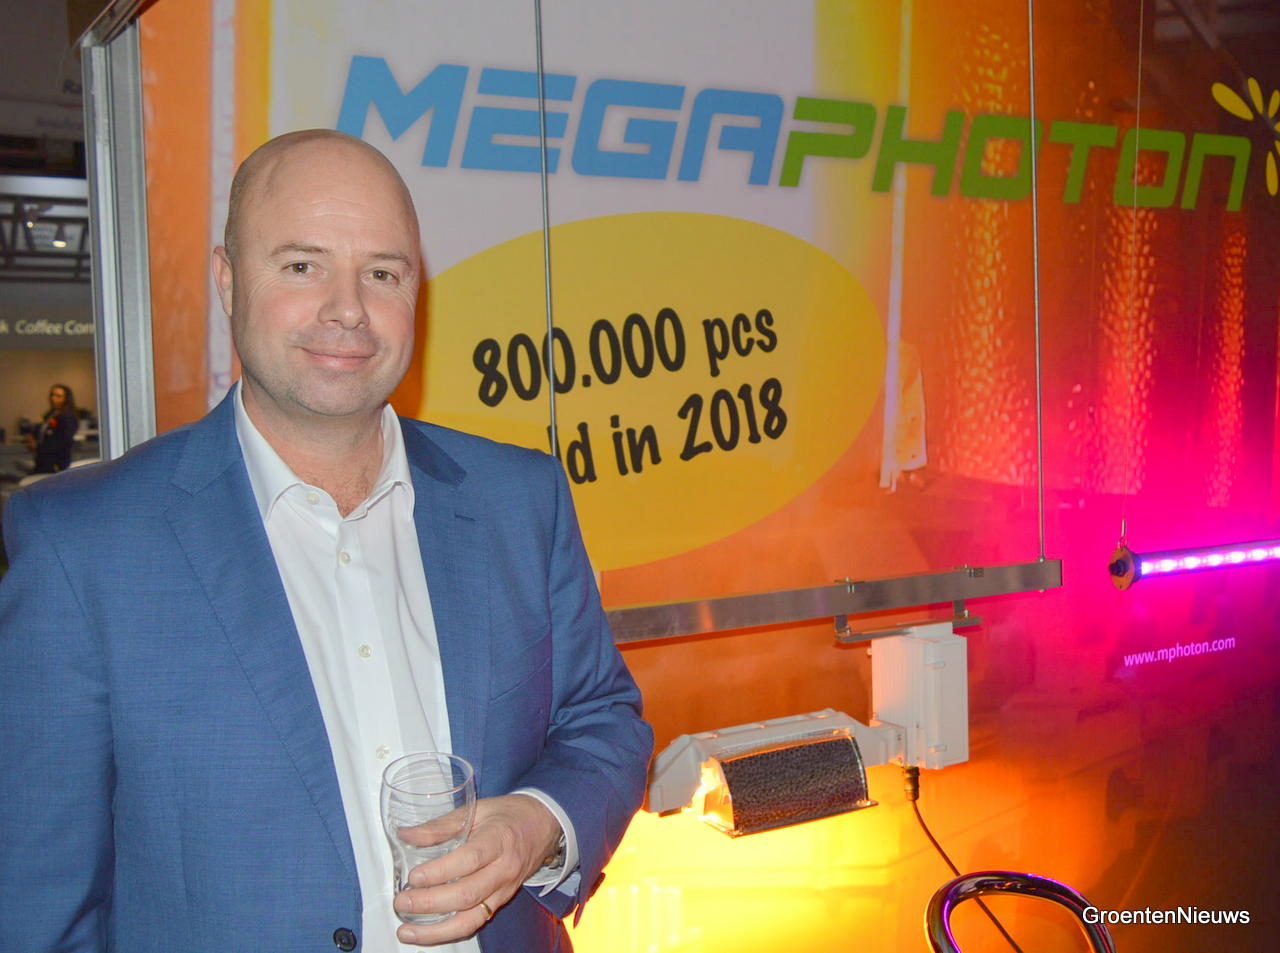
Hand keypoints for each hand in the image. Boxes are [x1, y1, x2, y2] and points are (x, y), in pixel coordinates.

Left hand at [393, 793, 561, 945]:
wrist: (544, 825)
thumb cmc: (510, 814)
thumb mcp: (477, 809)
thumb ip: (440, 825)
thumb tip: (405, 835)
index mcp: (499, 839)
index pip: (469, 860)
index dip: (440, 872)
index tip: (414, 877)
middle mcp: (504, 869)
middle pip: (467, 894)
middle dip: (430, 903)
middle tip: (401, 901)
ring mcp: (504, 889)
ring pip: (472, 918)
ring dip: (437, 930)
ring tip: (407, 931)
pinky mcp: (501, 901)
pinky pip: (476, 922)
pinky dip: (450, 932)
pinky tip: (428, 933)